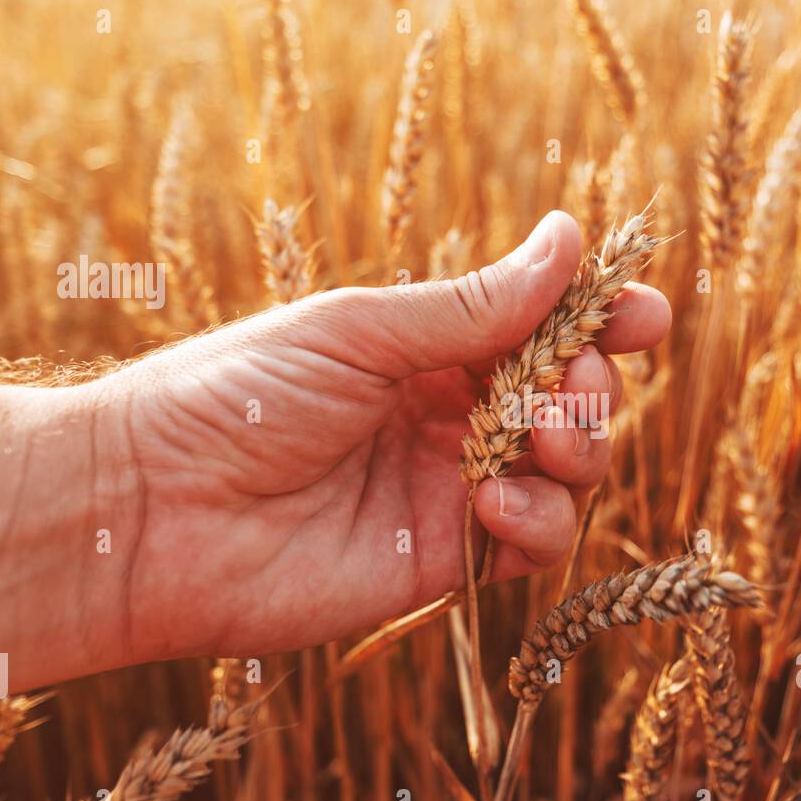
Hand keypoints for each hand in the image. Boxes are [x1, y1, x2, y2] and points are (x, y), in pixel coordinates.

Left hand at [98, 210, 669, 662]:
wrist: (155, 511)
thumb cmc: (237, 397)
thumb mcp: (360, 330)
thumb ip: (473, 304)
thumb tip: (569, 237)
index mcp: (429, 350)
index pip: (542, 330)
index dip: (601, 322)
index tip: (645, 314)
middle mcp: (451, 418)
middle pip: (570, 400)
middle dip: (590, 388)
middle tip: (567, 384)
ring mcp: (452, 491)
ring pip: (568, 474)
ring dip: (579, 451)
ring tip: (540, 439)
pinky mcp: (446, 563)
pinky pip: (533, 543)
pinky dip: (538, 520)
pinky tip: (493, 503)